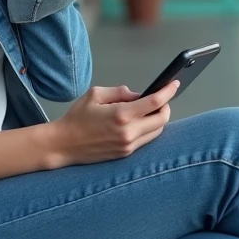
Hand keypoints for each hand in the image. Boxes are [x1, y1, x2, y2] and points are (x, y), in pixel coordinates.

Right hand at [49, 81, 180, 167]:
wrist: (63, 144)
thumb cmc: (77, 118)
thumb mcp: (96, 94)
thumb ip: (121, 92)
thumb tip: (139, 95)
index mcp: (121, 114)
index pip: (155, 102)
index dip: (168, 92)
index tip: (175, 84)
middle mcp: (128, 132)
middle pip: (162, 119)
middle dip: (166, 106)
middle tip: (162, 98)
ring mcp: (128, 145)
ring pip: (157, 131)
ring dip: (158, 119)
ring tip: (151, 109)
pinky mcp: (125, 154)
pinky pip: (146, 140)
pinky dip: (149, 129)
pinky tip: (142, 122)